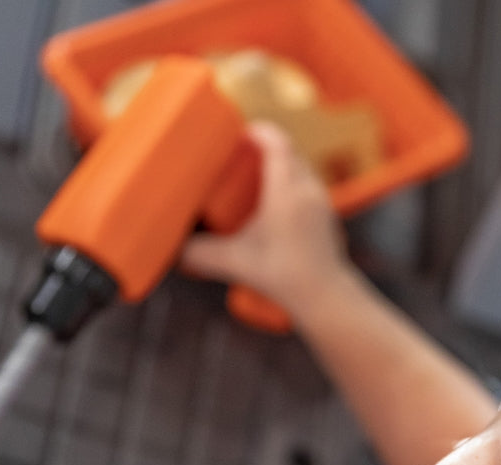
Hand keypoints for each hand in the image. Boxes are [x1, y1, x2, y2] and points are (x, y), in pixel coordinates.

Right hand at [181, 122, 349, 316]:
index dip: (258, 131)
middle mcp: (308, 190)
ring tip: (256, 176)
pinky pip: (309, 186)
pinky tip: (277, 200)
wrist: (324, 297)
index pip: (276, 142)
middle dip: (265, 147)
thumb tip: (172, 250)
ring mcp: (323, 202)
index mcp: (287, 191)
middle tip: (240, 155)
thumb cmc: (282, 277)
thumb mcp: (235, 262)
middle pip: (288, 151)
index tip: (239, 133)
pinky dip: (293, 184)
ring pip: (301, 168)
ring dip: (281, 166)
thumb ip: (200, 254)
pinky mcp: (328, 216)